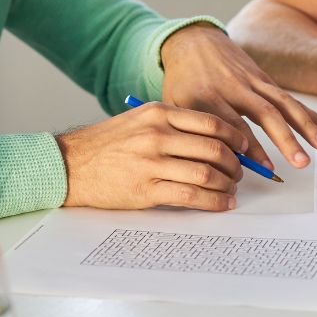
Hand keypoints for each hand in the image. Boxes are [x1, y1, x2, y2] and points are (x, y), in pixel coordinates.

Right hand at [56, 101, 248, 210]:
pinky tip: (222, 204)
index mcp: (159, 113)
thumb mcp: (140, 119)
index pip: (211, 122)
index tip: (245, 147)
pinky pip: (190, 196)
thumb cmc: (108, 143)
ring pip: (206, 173)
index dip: (235, 136)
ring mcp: (151, 162)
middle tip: (240, 172)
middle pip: (214, 148)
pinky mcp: (146, 189)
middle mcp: (157, 134)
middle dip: (235, 164)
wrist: (71, 164)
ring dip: (226, 184)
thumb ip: (174, 125)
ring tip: (232, 190)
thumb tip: (215, 140)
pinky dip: (213, 202)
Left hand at [160, 24, 316, 170]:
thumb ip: (193, 132)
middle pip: (264, 113)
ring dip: (306, 125)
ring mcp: (252, 81)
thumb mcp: (175, 105)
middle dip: (285, 139)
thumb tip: (214, 167)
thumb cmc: (181, 82)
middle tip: (300, 162)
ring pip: (283, 104)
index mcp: (206, 96)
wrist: (191, 41)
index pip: (231, 124)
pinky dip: (313, 115)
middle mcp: (234, 87)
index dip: (248, 146)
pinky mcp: (266, 80)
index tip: (262, 168)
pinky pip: (292, 100)